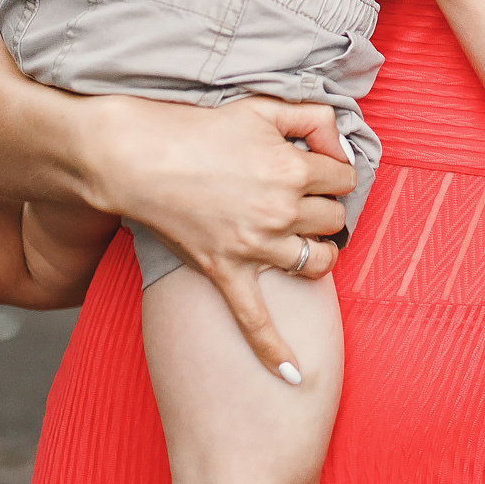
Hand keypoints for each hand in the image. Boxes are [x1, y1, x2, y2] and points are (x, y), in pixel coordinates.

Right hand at [84, 92, 354, 379]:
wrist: (139, 157)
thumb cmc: (199, 128)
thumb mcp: (262, 107)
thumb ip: (312, 117)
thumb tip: (340, 143)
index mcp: (292, 169)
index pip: (344, 179)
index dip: (334, 172)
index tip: (318, 169)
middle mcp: (280, 212)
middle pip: (334, 219)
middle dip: (325, 208)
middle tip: (303, 198)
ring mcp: (254, 246)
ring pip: (316, 263)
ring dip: (318, 253)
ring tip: (306, 243)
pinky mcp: (225, 270)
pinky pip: (255, 320)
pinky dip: (275, 351)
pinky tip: (295, 376)